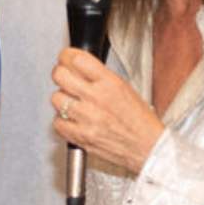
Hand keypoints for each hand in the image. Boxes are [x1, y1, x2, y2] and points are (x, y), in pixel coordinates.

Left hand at [50, 48, 163, 174]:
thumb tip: (76, 65)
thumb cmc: (139, 120)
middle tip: (64, 78)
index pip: (77, 59)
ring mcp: (87, 118)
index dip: (67, 56)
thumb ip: (99, 76)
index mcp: (110, 83)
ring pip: (56, 98)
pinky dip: (62, 121)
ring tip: (73, 103)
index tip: (66, 58)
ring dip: (62, 99)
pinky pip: (57, 122)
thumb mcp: (125, 88)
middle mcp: (97, 98)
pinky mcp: (81, 136)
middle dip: (60, 74)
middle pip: (60, 75)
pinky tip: (74, 120)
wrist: (148, 148)